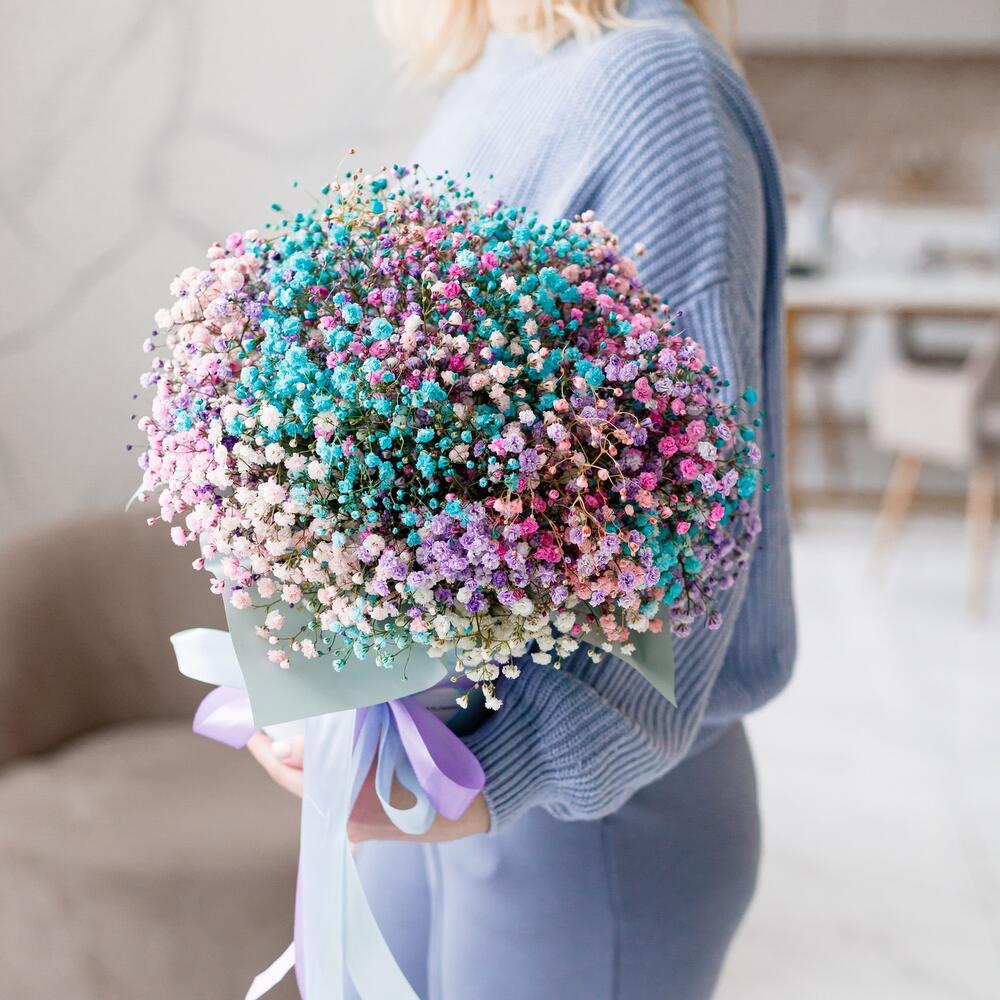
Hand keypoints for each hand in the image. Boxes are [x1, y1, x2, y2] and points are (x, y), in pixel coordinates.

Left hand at [246, 731, 489, 842]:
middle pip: (306, 781)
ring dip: (314, 758)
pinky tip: (338, 743)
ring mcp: (362, 823)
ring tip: (300, 725)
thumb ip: (327, 750)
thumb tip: (280, 749)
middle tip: (272, 718)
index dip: (267, 753)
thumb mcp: (379, 747)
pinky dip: (338, 765)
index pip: (290, 778)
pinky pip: (346, 788)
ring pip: (327, 783)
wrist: (474, 801)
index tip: (248, 729)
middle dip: (288, 752)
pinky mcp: (379, 817)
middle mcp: (346, 821)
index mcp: (342, 808)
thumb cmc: (428, 769)